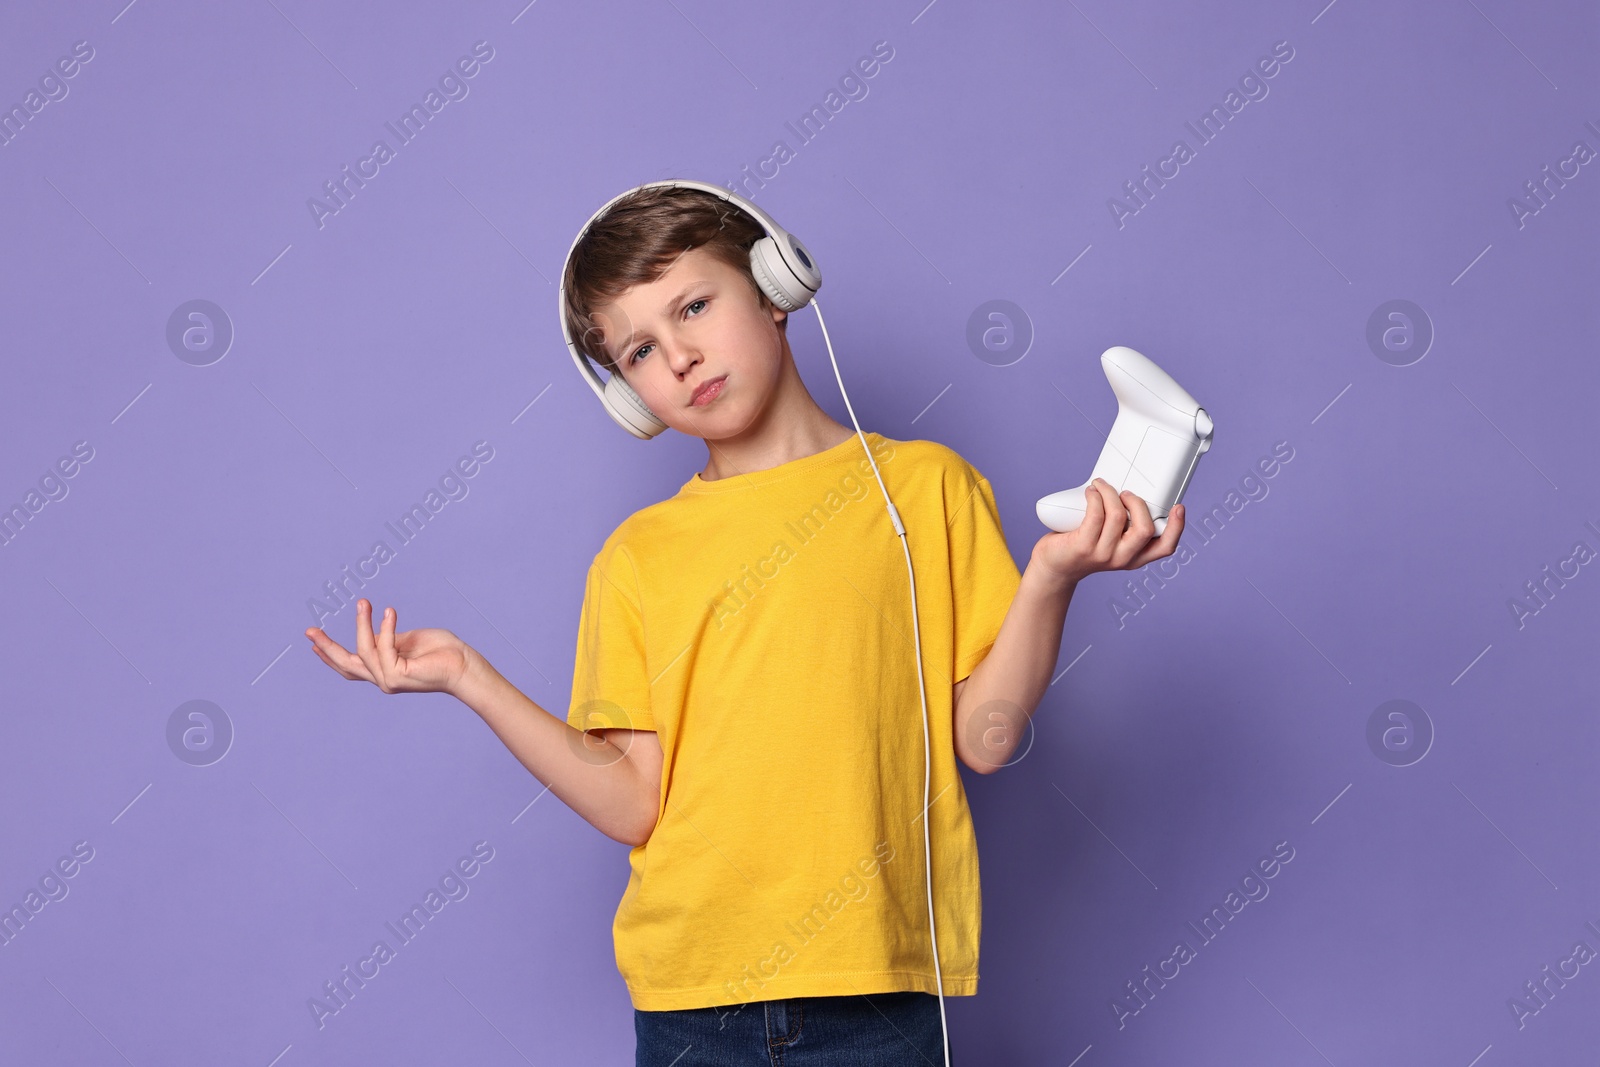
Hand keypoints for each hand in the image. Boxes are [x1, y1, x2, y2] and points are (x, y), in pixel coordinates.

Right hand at [305, 598, 472, 696]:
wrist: (464, 665)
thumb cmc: (442, 651)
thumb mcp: (407, 640)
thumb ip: (387, 639)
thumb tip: (372, 631)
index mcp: (383, 671)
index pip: (350, 666)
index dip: (329, 655)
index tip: (312, 642)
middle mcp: (383, 679)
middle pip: (345, 665)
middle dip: (326, 648)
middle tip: (309, 631)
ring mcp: (389, 680)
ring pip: (363, 650)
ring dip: (361, 624)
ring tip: (363, 602)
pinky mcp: (398, 676)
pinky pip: (384, 647)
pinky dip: (385, 628)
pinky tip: (389, 612)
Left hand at [1031, 478, 1185, 584]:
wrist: (1056, 565)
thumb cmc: (1085, 544)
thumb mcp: (1113, 539)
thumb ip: (1127, 523)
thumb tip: (1133, 489)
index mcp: (1136, 556)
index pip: (1165, 547)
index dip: (1177, 527)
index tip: (1179, 507)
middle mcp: (1123, 558)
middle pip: (1145, 529)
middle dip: (1137, 502)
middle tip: (1125, 493)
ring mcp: (1103, 554)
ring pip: (1117, 516)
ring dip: (1110, 492)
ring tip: (1100, 486)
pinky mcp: (1083, 547)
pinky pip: (1096, 515)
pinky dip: (1095, 496)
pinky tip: (1091, 492)